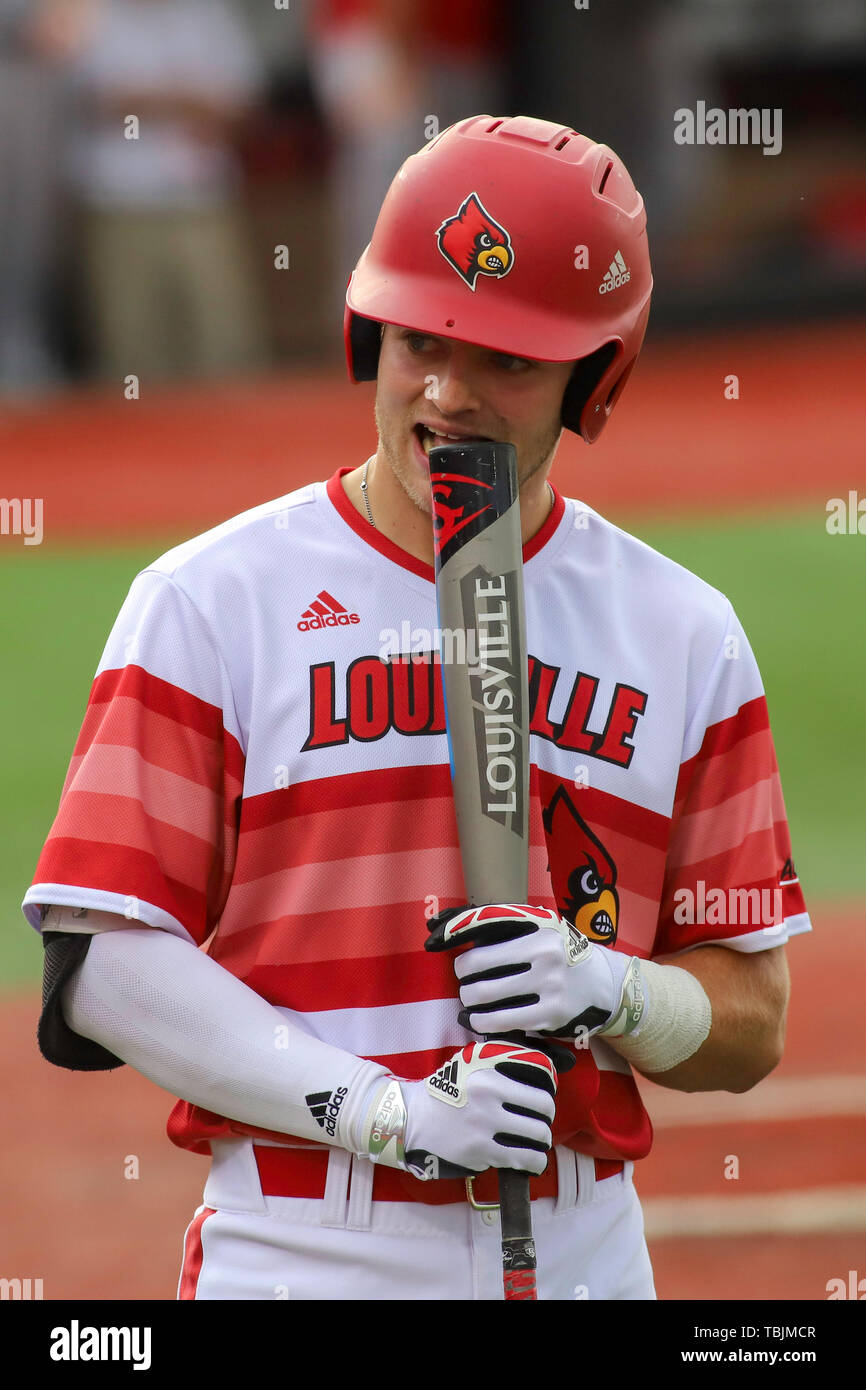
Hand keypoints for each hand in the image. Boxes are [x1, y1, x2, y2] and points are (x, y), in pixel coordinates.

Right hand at [401, 1041, 556, 1179]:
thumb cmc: (444, 1091)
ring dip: (542, 1142)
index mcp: (488, 1077)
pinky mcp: (481, 1153)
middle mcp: (489, 1102)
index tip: (543, 1105)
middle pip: (543, 1113)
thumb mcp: (469, 1064)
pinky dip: (534, 1162)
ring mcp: (485, 1129)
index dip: (547, 1098)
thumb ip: (500, 1061)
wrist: (412, 1120)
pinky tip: (532, 1161)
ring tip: (537, 1143)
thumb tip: (538, 1067)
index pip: (539, 1090)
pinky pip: (523, 1159)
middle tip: (540, 1123)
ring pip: (537, 1138)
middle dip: (546, 1120)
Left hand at [426, 904, 639, 1040]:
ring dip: (468, 1000)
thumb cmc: (562, 952)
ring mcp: (548, 986)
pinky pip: (500, 1022)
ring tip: (470, 1000)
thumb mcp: (542, 928)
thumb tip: (442, 921)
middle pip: (476, 965)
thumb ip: (502, 923)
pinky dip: (481, 1022)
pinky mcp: (549, 1015)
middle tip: (465, 980)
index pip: (483, 924)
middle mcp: (544, 953)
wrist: (606, 985)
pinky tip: (477, 1019)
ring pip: (484, 996)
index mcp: (539, 926)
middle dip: (462, 976)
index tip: (434, 942)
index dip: (452, 933)